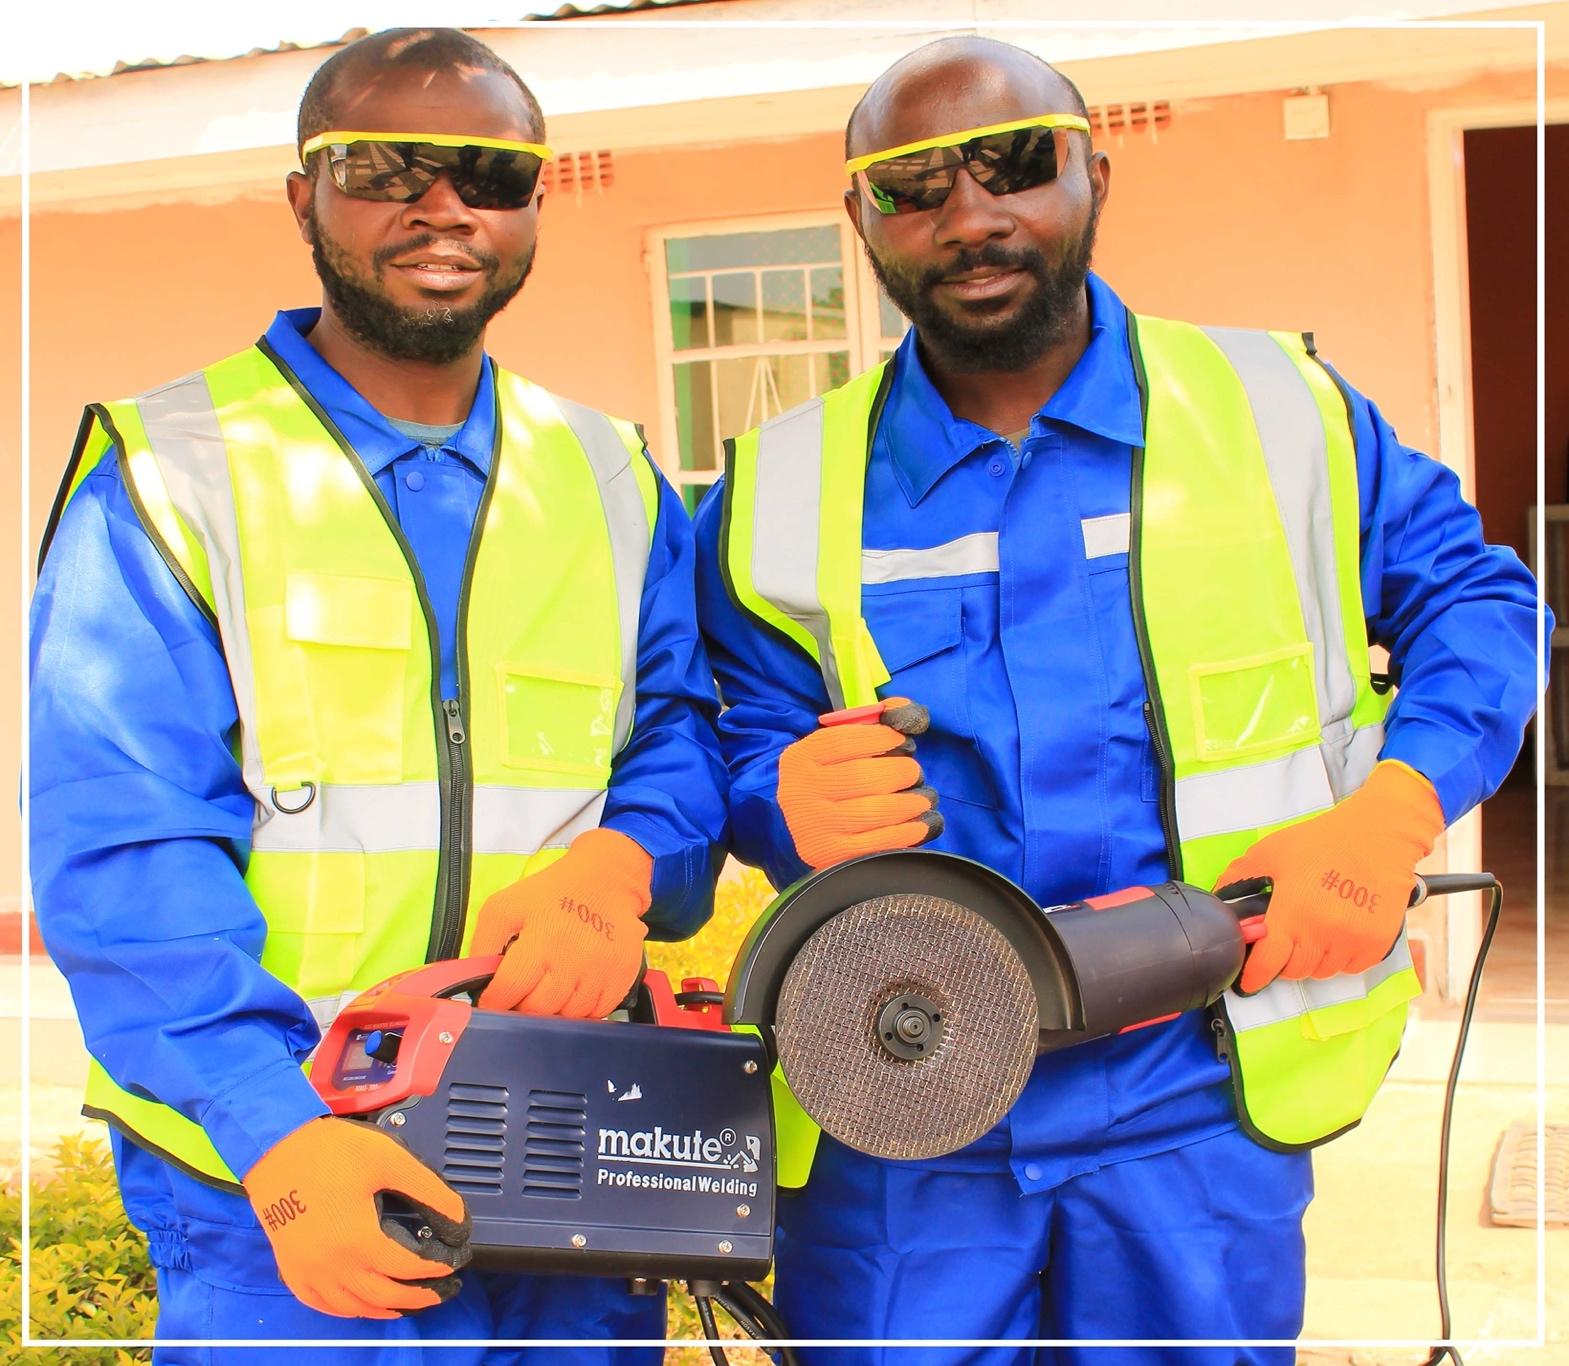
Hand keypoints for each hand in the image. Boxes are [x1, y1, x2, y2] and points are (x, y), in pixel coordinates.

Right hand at [243, 1116, 469, 1319]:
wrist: (275, 1148)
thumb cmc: (332, 1150)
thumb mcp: (391, 1161)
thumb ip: (430, 1192)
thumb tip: (459, 1220)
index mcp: (360, 1241)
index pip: (410, 1267)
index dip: (438, 1267)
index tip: (457, 1260)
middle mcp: (333, 1267)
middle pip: (386, 1295)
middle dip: (421, 1296)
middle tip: (446, 1289)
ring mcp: (309, 1273)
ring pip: (354, 1308)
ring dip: (387, 1308)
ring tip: (411, 1301)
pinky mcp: (292, 1270)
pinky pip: (323, 1304)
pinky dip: (349, 1309)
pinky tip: (363, 1302)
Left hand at [471, 826, 652, 1017]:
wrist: (607, 880)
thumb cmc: (552, 893)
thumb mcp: (505, 906)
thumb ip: (483, 944)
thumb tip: (472, 982)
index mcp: (542, 940)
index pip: (509, 991)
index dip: (495, 1001)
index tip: (493, 1000)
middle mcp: (574, 960)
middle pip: (537, 1010)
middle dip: (521, 1007)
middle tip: (519, 995)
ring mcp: (601, 972)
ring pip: (567, 1017)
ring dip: (552, 1011)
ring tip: (547, 990)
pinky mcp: (621, 978)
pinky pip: (596, 1014)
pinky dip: (580, 1011)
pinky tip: (572, 991)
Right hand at [776, 697, 943, 869]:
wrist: (805, 830)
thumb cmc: (833, 779)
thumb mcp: (842, 747)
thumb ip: (877, 722)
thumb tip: (911, 716)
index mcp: (800, 758)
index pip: (844, 741)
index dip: (881, 738)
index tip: (902, 741)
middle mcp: (800, 792)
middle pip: (863, 777)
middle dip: (901, 772)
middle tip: (913, 773)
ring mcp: (815, 828)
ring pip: (875, 811)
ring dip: (911, 802)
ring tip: (924, 798)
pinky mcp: (832, 857)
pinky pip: (879, 843)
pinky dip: (909, 832)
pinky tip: (923, 823)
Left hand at [1216, 760, 1443, 993]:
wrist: (1377, 836)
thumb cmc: (1320, 842)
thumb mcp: (1270, 853)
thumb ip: (1238, 877)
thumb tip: (1217, 898)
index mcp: (1293, 914)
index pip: (1268, 964)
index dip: (1254, 976)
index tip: (1246, 981)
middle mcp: (1323, 933)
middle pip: (1294, 971)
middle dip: (1282, 961)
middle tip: (1281, 943)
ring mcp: (1353, 941)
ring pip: (1322, 971)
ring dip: (1311, 960)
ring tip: (1309, 934)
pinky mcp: (1377, 943)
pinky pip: (1350, 968)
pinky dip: (1339, 959)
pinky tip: (1335, 936)